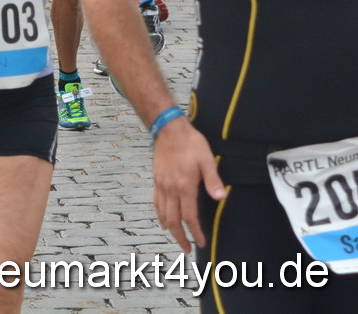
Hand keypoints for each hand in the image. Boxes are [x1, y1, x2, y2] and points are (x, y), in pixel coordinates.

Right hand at [153, 118, 225, 250]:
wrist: (168, 129)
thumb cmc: (190, 143)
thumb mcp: (206, 159)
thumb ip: (213, 180)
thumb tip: (221, 198)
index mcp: (184, 185)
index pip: (189, 216)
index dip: (195, 231)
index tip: (201, 242)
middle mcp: (170, 188)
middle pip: (173, 219)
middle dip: (180, 236)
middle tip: (186, 248)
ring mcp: (161, 184)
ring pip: (162, 213)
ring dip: (169, 228)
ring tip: (176, 238)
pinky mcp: (157, 180)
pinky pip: (156, 202)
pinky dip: (159, 214)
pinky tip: (162, 220)